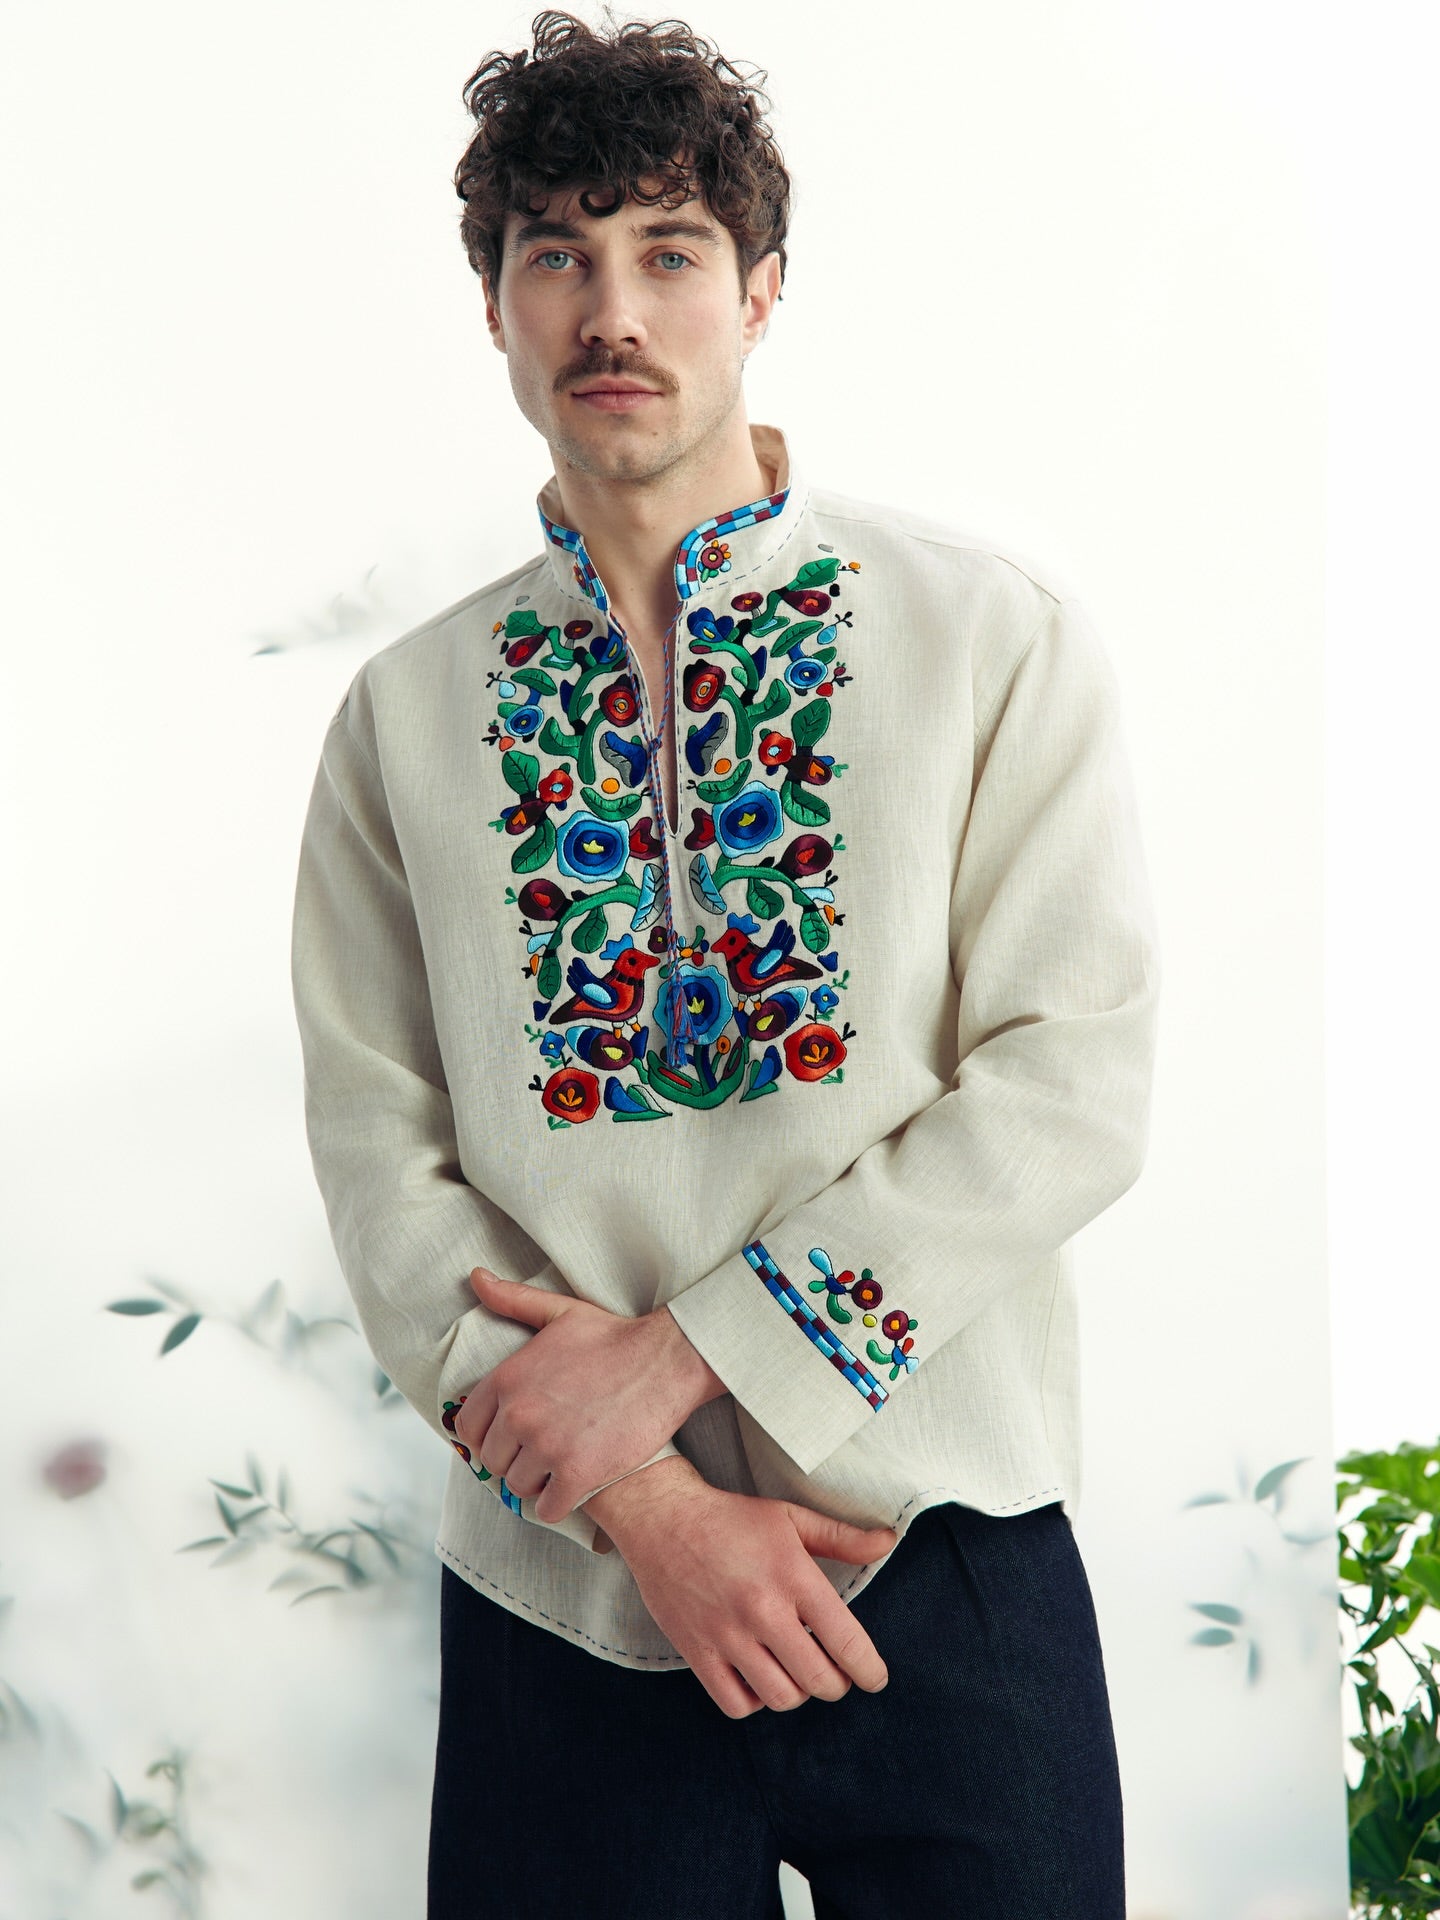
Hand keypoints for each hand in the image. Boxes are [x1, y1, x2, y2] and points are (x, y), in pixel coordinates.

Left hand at [458, 1269, 717, 1524]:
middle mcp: (519, 1415)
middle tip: (540, 1453)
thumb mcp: (558, 1312)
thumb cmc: (613, 1336)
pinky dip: (557, 1504)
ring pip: (517, 1487)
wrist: (665, 1361)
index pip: (467, 1427)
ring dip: (535, 1483)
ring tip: (557, 1469)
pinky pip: (548, 1508)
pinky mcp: (578, 1474)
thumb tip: (476, 1277)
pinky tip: (573, 1489)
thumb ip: (512, 1300)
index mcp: (507, 1379)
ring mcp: (547, 1446)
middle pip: (492, 1462)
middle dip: (513, 1460)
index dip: (487, 1434)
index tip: (509, 1436)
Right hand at [589, 1456, 899, 1717]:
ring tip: (796, 1671)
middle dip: (837, 1684)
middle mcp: (763, 1610)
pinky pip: (736, 1704)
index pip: (846, 1641)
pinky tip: (758, 1677)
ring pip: (781, 1697)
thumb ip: (844, 1536)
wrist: (663, 1518)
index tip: (875, 1678)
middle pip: (818, 1680)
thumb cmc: (733, 1518)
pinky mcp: (696, 1650)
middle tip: (835, 1673)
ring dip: (797, 1692)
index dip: (869, 1670)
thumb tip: (889, 1541)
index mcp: (793, 1575)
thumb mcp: (792, 1518)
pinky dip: (755, 1701)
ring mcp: (727, 1634)